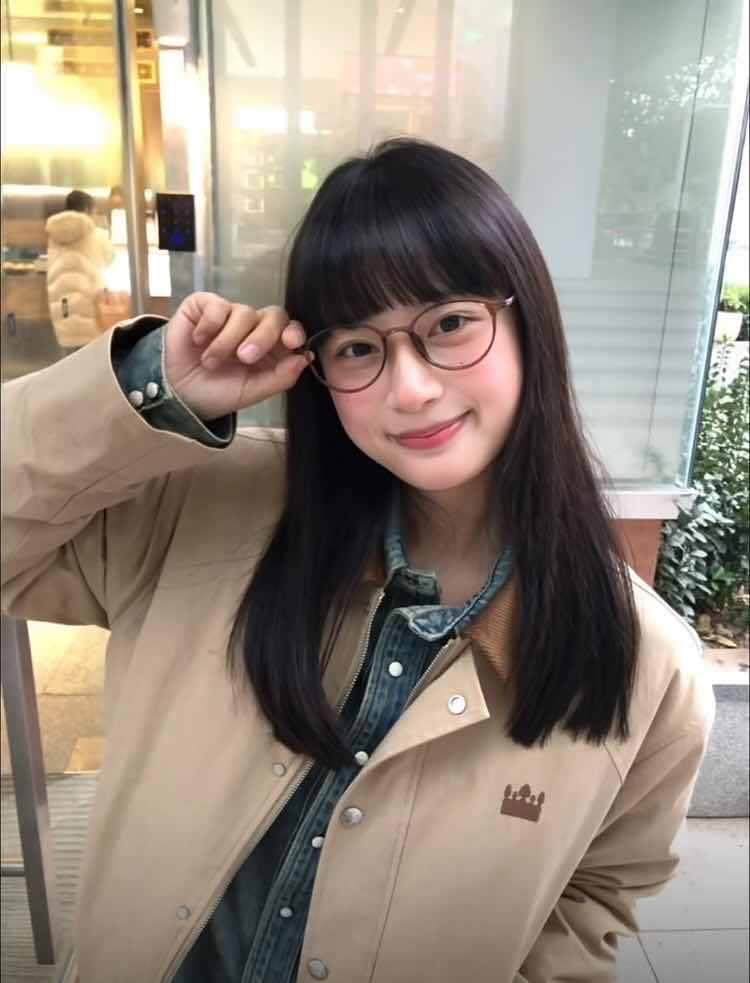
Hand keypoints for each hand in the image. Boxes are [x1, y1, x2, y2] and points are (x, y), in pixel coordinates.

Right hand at [163, 292, 309, 419]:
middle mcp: (253, 329)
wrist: (176, 392)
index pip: (291, 330)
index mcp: (270, 349)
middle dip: (262, 337)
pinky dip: (209, 326)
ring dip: (228, 341)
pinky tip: (198, 342)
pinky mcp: (205, 306)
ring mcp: (230, 315)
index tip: (291, 341)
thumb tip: (305, 358)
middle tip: (244, 357)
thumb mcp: (252, 392)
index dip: (294, 332)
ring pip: (244, 313)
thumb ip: (280, 378)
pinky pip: (218, 306)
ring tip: (210, 362)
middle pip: (274, 315)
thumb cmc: (216, 393)